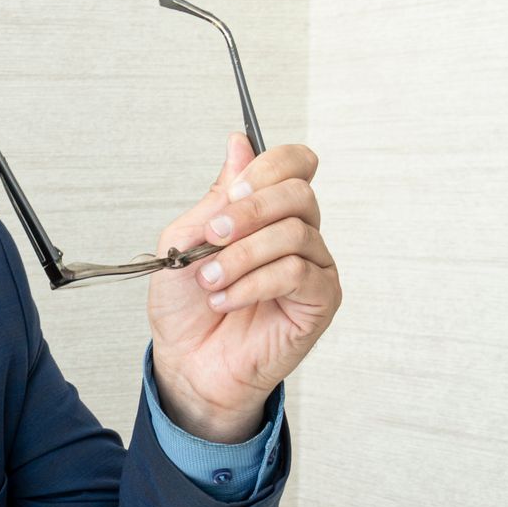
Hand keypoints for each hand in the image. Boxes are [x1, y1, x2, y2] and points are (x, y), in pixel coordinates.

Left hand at [147, 136, 339, 442]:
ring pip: (294, 234)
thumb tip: (238, 143)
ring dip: (242, 256)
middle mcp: (298, 233)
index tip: (233, 190)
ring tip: (210, 280)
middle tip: (212, 236)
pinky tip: (227, 299)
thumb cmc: (187, 306)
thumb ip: (217, 197)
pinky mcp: (320, 300)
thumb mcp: (186, 241)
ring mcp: (314, 266)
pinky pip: (298, 273)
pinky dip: (255, 284)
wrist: (188, 363)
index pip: (294, 164)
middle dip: (249, 211)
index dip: (269, 167)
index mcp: (269, 212)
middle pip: (298, 193)